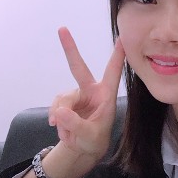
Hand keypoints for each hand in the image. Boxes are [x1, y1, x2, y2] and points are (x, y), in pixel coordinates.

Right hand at [49, 27, 124, 160]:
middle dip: (70, 49)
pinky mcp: (64, 102)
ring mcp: (76, 96)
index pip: (112, 74)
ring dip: (61, 116)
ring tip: (68, 132)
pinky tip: (60, 128)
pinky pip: (55, 107)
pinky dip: (56, 118)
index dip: (117, 57)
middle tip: (62, 29)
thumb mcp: (89, 136)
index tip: (122, 39)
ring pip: (62, 99)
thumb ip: (76, 125)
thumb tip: (59, 111)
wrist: (83, 148)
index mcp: (106, 96)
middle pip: (78, 67)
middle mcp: (91, 91)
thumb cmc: (94, 140)